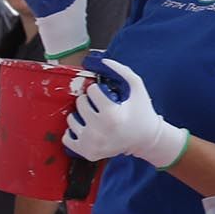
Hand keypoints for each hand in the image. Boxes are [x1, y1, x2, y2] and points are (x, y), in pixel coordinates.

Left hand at [63, 53, 188, 168]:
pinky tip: (85, 129)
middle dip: (88, 101)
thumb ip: (122, 70)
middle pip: (80, 104)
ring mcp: (92, 143)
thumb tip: (103, 60)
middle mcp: (99, 131)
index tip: (106, 96)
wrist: (146, 140)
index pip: (91, 91)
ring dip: (80, 115)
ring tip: (92, 118)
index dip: (98, 90)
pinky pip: (67, 138)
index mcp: (111, 115)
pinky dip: (73, 132)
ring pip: (71, 119)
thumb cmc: (142, 113)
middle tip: (99, 107)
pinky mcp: (87, 153)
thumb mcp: (137, 88)